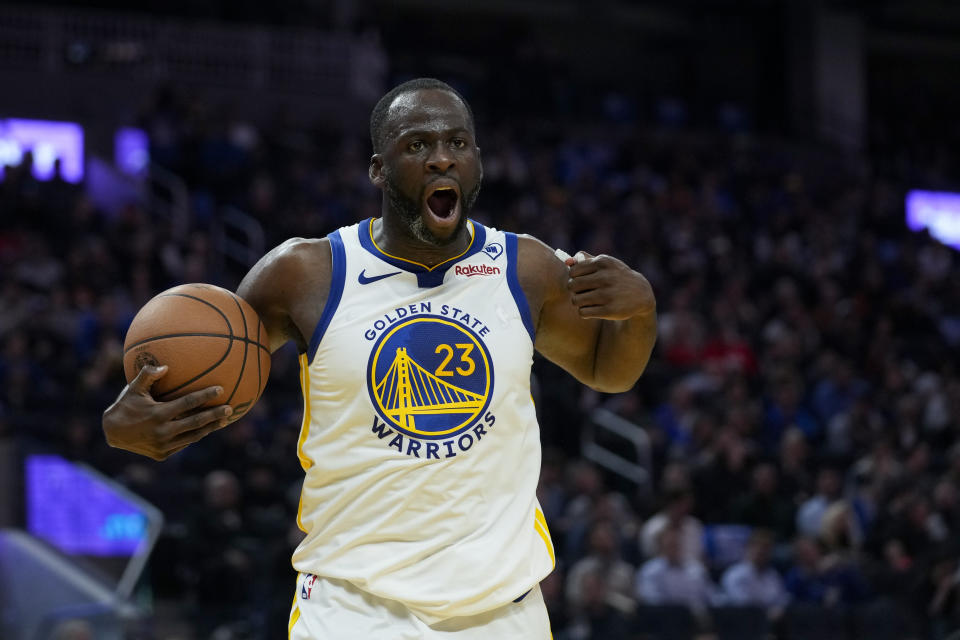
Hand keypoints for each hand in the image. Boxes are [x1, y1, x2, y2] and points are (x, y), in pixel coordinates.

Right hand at [102, 365, 232, 460]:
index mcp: (158, 414)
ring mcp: (163, 445)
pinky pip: (183, 444)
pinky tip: (205, 429)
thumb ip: (148, 375)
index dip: (205, 396)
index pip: (188, 403)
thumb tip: (166, 366)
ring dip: (209, 428)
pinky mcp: (162, 455)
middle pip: (196, 422)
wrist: (111, 434)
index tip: (220, 389)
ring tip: (223, 420)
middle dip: (215, 415)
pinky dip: (195, 436)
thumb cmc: (125, 406)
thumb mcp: (133, 389)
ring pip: (193, 436)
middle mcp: (162, 432)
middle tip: (229, 408)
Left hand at [565, 252, 655, 319]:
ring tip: (586, 301)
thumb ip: (585, 260)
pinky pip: (583, 312)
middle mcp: (606, 277)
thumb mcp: (605, 264)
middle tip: (582, 292)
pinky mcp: (609, 311)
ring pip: (575, 300)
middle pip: (572, 286)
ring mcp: (608, 295)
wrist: (640, 294)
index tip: (581, 280)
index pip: (573, 272)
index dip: (574, 277)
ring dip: (578, 302)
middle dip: (574, 290)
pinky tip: (592, 309)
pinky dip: (584, 312)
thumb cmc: (616, 276)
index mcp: (603, 262)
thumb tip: (567, 262)